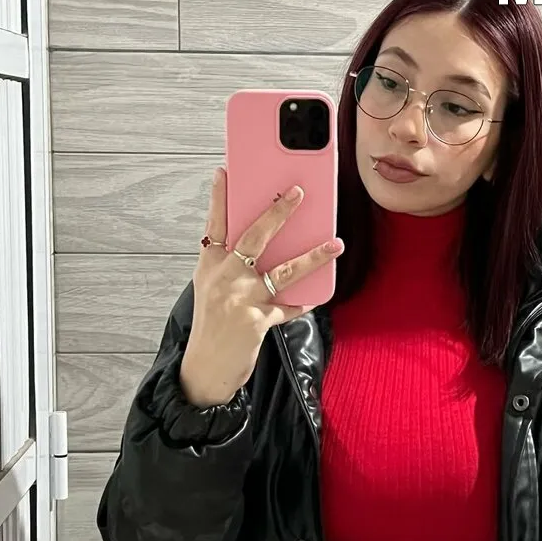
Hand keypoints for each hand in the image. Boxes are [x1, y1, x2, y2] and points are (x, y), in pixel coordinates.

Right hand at [179, 167, 342, 407]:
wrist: (205, 369)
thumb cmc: (212, 326)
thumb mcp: (211, 290)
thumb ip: (231, 265)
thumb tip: (261, 246)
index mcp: (210, 266)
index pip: (215, 224)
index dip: (220, 198)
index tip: (225, 171)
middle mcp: (224, 277)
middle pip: (254, 237)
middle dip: (278, 212)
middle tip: (298, 192)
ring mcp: (242, 299)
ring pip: (284, 270)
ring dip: (314, 256)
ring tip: (335, 243)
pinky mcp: (258, 321)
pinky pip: (291, 307)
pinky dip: (305, 301)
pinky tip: (318, 294)